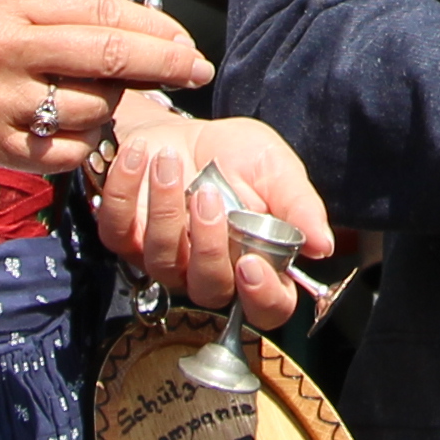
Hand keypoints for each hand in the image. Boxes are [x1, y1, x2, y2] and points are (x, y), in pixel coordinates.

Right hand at [0, 0, 212, 176]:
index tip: (185, 40)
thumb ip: (54, 5)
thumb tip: (133, 26)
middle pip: (108, 59)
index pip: (101, 12)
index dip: (155, 29)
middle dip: (165, 65)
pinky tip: (74, 123)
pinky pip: (67, 150)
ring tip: (101, 92)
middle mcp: (1, 49)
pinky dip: (84, 139)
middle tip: (197, 69)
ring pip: (93, 109)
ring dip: (113, 103)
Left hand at [91, 102, 334, 327]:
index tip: (253, 265)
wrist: (184, 131)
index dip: (262, 297)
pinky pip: (117, 229)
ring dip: (165, 209)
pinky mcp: (123, 238)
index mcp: (255, 264)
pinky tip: (139, 156)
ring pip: (161, 260)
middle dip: (208, 245)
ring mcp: (164, 260)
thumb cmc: (235, 156)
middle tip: (209, 196)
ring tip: (171, 161)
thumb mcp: (276, 168)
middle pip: (209, 289)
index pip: (266, 308)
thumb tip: (321, 245)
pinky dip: (125, 190)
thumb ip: (299, 205)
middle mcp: (208, 273)